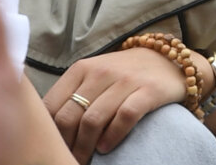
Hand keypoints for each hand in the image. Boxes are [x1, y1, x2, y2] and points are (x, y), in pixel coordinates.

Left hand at [44, 47, 202, 162]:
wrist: (169, 61)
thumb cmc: (124, 74)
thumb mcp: (95, 75)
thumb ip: (72, 94)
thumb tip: (46, 127)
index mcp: (82, 69)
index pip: (52, 105)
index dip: (48, 132)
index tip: (52, 147)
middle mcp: (101, 72)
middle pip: (70, 116)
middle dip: (65, 144)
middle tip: (68, 158)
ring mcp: (126, 80)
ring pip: (93, 120)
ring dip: (85, 147)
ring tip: (85, 159)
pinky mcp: (148, 91)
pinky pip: (124, 117)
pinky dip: (112, 137)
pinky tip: (106, 148)